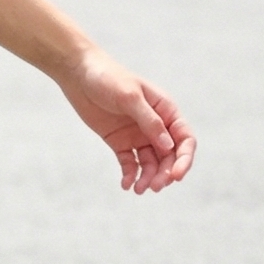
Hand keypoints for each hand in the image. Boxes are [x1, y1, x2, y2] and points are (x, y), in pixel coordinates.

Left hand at [56, 46, 195, 193]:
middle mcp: (155, 125)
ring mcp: (138, 135)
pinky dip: (130, 175)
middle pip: (169, 156)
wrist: (79, 74)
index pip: (184, 139)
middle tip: (155, 187)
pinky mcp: (120, 142)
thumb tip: (168, 147)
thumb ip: (149, 121)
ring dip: (148, 177)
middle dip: (165, 173)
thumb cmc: (108, 78)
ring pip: (151, 163)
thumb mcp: (130, 97)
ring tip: (139, 189)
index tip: (176, 176)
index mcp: (165, 110)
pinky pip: (130, 163)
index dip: (184, 159)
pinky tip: (126, 184)